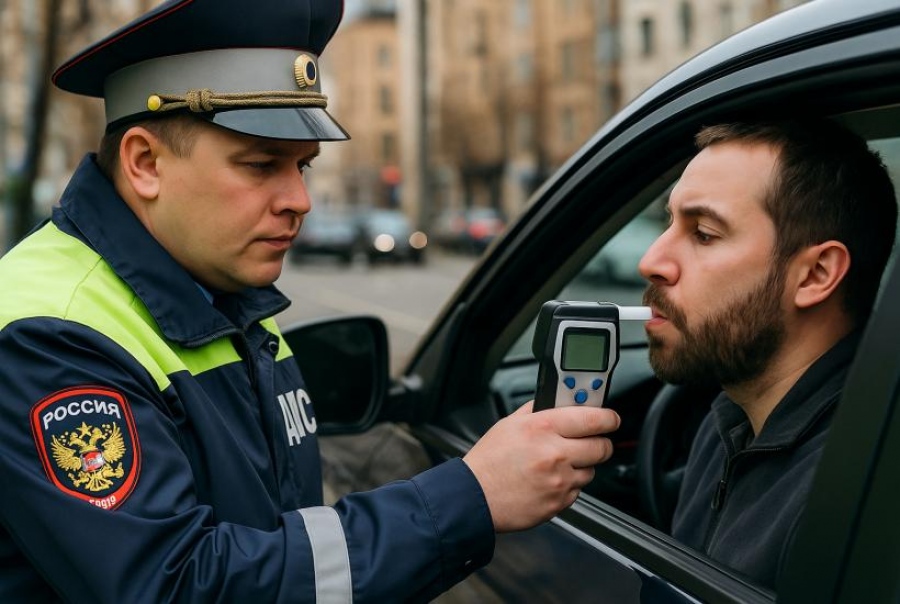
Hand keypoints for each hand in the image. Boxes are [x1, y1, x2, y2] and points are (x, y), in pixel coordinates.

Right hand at [462, 401, 619, 532]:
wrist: (475, 497)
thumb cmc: (489, 461)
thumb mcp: (510, 424)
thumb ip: (538, 410)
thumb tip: (559, 401)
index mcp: (543, 427)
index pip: (594, 418)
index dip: (609, 417)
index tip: (611, 418)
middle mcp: (555, 453)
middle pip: (602, 447)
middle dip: (599, 442)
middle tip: (590, 441)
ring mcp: (559, 481)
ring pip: (591, 471)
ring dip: (581, 466)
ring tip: (556, 464)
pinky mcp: (559, 502)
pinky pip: (577, 491)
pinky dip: (567, 485)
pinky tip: (548, 481)